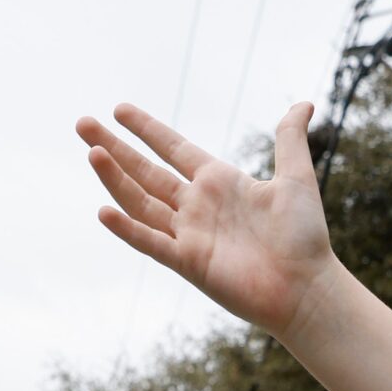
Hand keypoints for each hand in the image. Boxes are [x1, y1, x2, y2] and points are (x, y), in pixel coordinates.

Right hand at [78, 103, 334, 337]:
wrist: (308, 288)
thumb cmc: (305, 238)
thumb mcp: (296, 178)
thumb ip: (289, 139)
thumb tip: (305, 102)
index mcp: (219, 183)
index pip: (173, 149)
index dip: (147, 129)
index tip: (119, 109)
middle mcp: (199, 207)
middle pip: (146, 172)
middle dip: (115, 148)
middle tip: (83, 124)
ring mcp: (190, 235)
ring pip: (142, 202)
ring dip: (116, 179)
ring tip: (92, 152)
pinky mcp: (189, 263)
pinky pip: (152, 243)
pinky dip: (128, 229)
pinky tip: (104, 211)